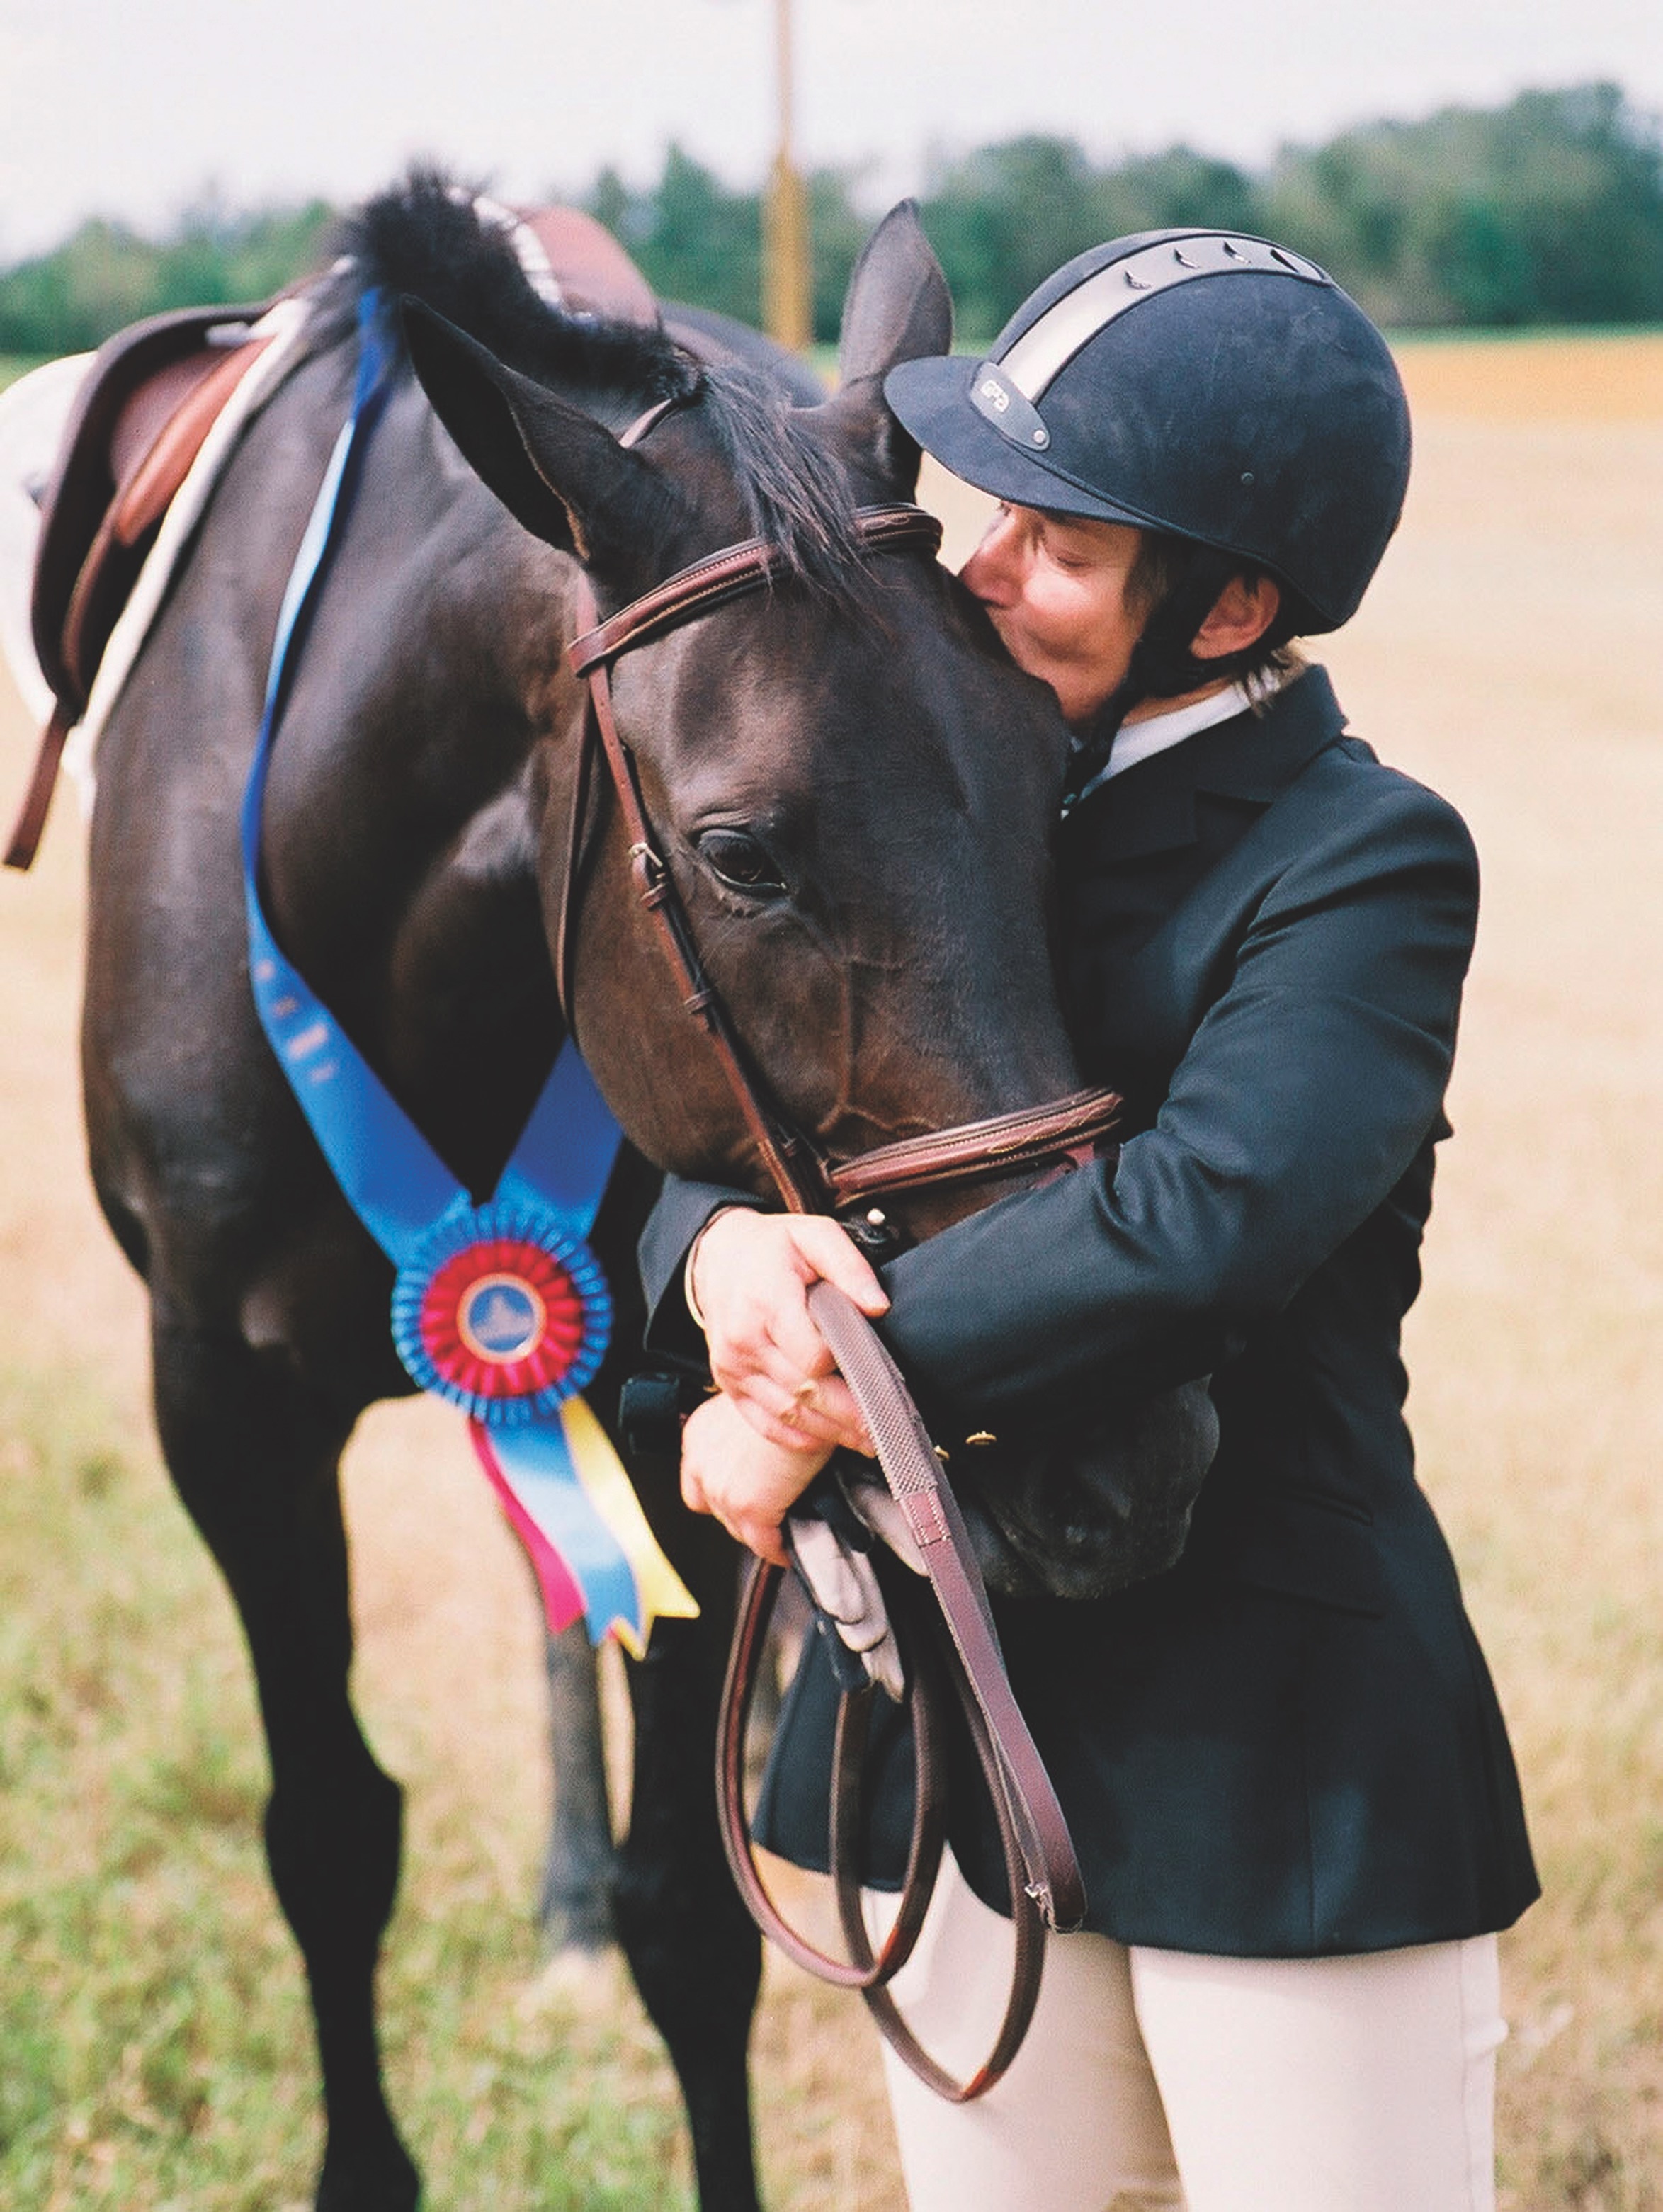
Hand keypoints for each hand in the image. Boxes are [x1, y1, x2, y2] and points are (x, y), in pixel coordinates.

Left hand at [680, 1392, 830, 1566]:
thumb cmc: (791, 1390)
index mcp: (698, 1433)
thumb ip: (748, 1433)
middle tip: (770, 1510)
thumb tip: (765, 1453)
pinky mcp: (747, 1507)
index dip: (721, 1490)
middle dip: (740, 1514)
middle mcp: (700, 1462)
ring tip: (784, 1529)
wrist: (807, 1393)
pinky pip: (763, 1544)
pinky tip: (791, 1549)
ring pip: (738, 1529)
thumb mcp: (757, 1406)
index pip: (695, 1479)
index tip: (744, 1492)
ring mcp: (720, 1488)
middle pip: (714, 1509)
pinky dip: (778, 1550)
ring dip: (760, 1532)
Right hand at [688, 1209, 887, 1453]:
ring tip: (868, 1439)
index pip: (812, 1356)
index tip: (879, 1375)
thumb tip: (878, 1307)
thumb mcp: (815, 1235)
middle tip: (889, 1427)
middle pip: (805, 1392)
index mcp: (766, 1302)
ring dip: (831, 1433)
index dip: (847, 1367)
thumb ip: (849, 1266)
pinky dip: (798, 1438)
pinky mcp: (730, 1383)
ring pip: (788, 1414)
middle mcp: (743, 1340)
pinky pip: (764, 1423)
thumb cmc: (773, 1248)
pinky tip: (828, 1439)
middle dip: (850, 1415)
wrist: (719, 1257)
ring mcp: (733, 1367)